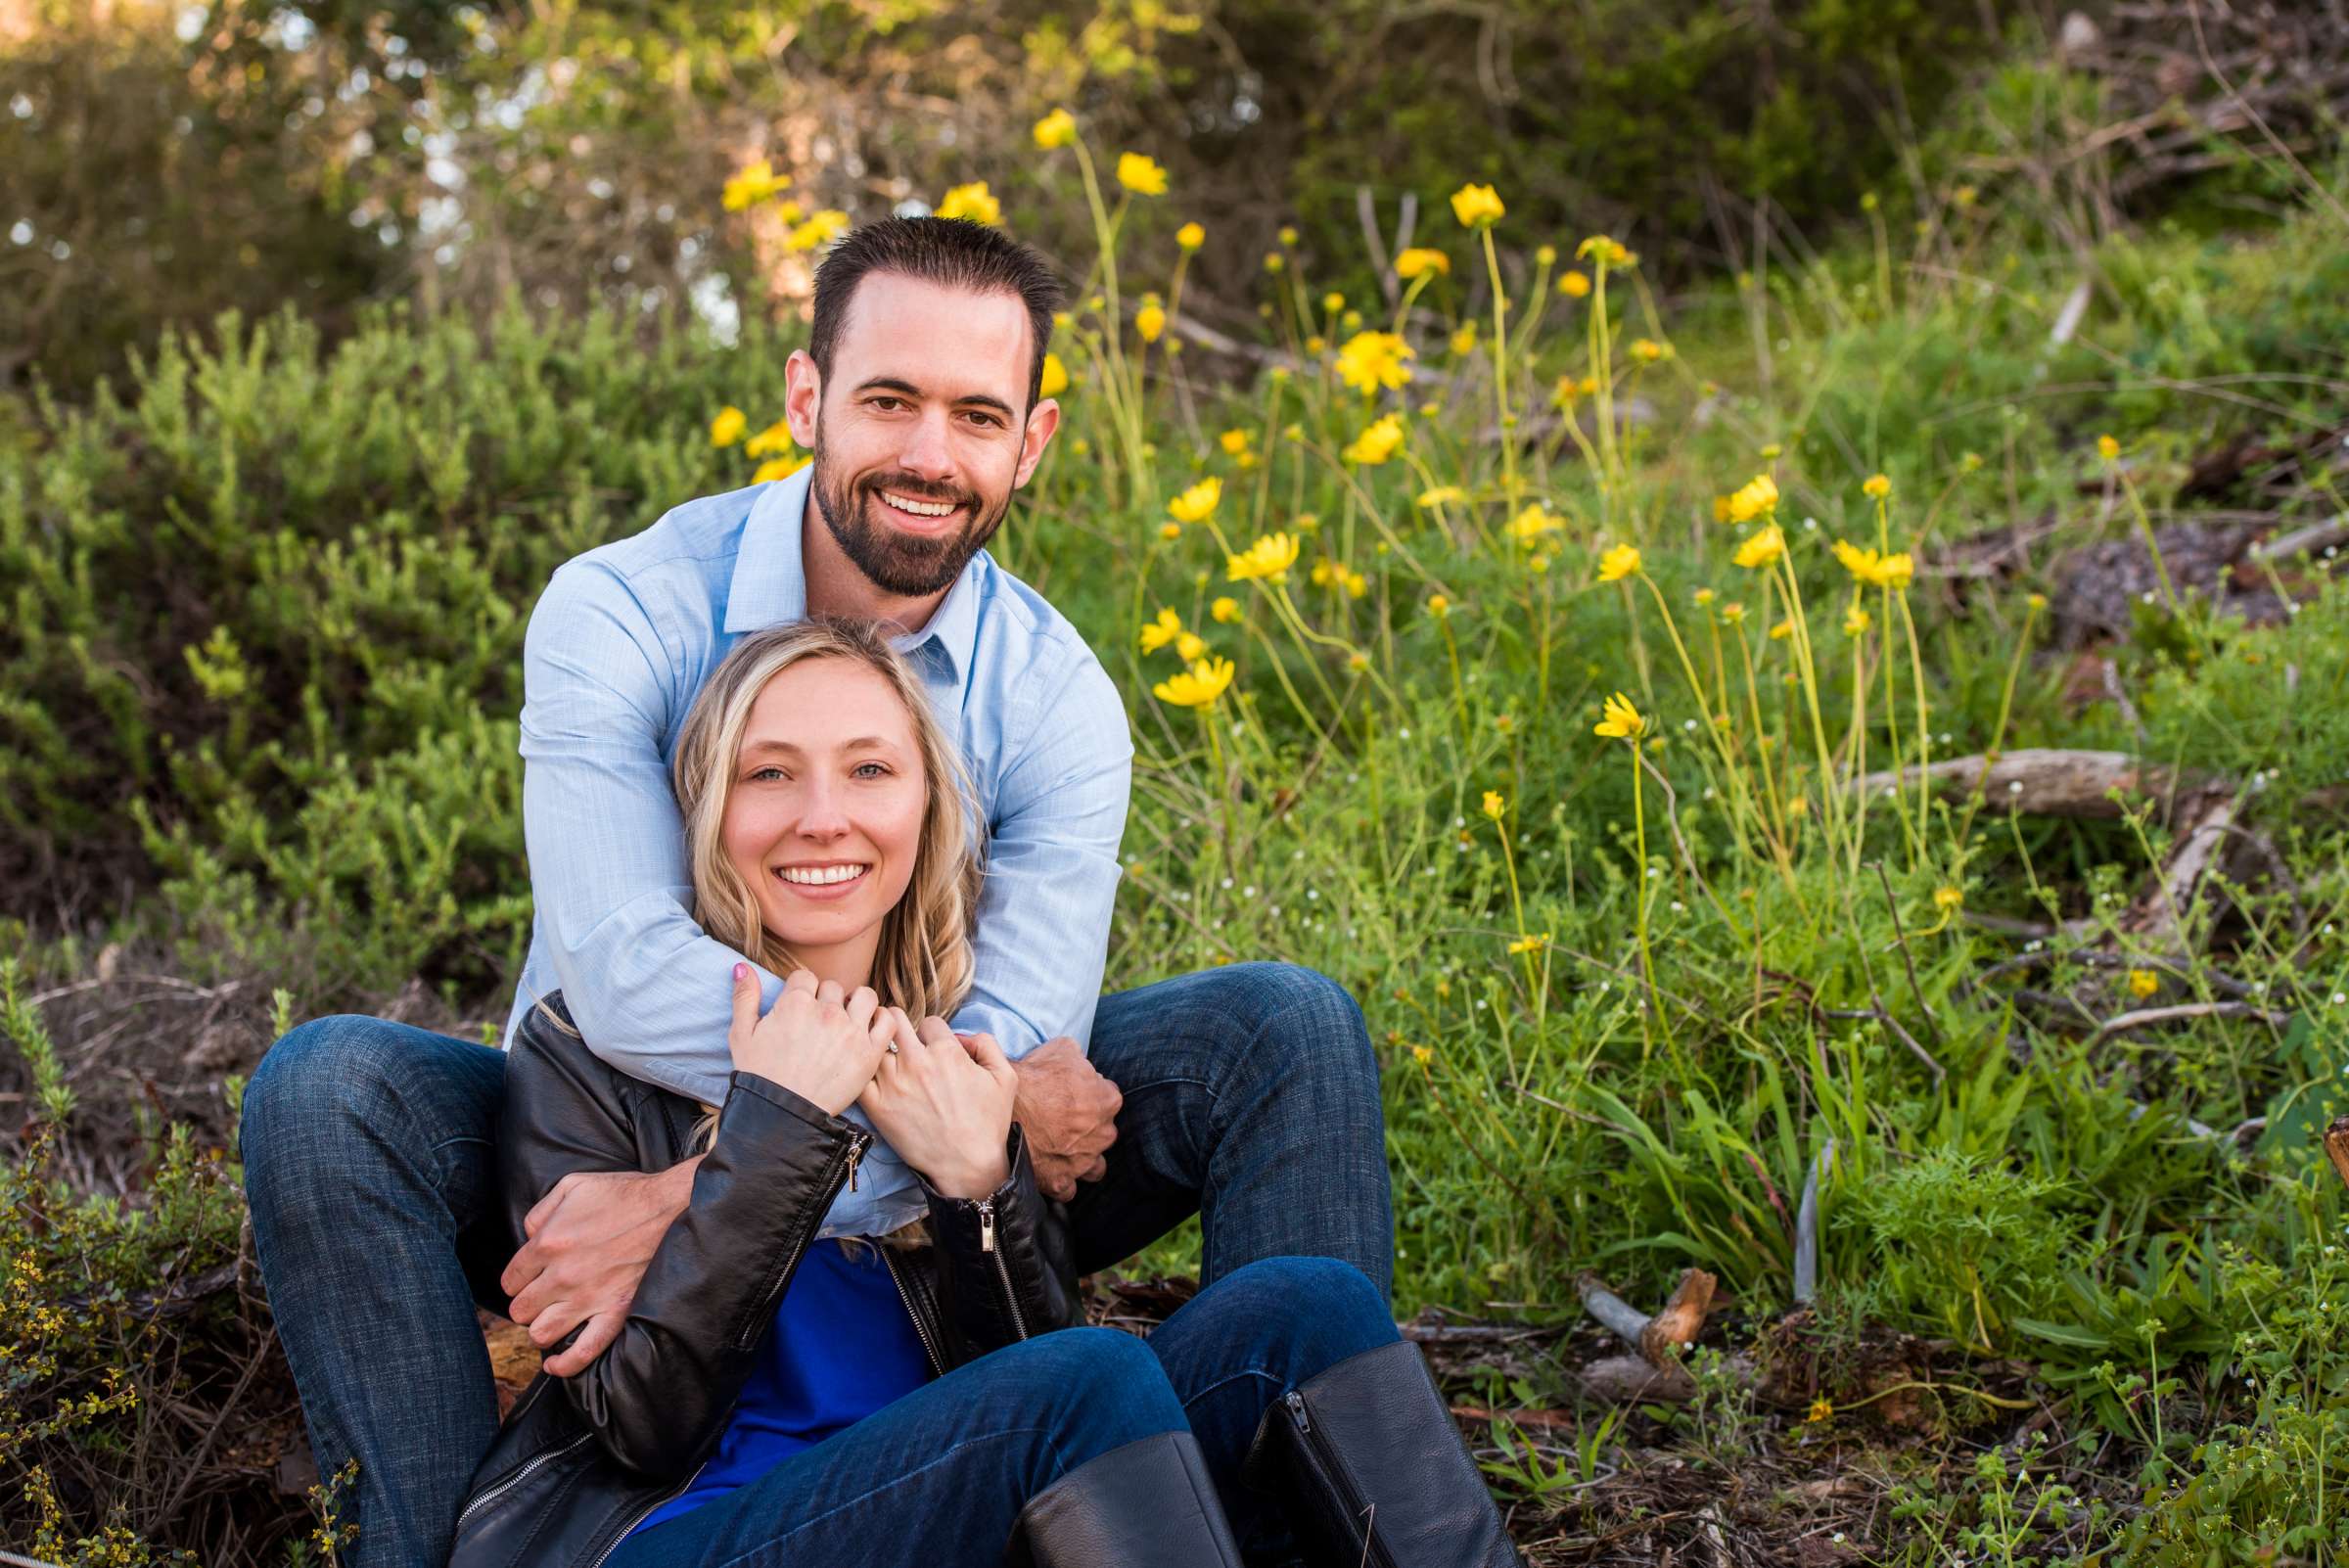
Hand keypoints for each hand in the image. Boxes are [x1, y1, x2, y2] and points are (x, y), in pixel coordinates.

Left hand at [500, 1159, 697, 1374]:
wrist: (669, 1206)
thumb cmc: (623, 1194)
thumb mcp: (572, 1185)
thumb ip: (540, 1212)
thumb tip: (528, 1238)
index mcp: (548, 1243)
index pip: (510, 1280)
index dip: (518, 1280)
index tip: (531, 1277)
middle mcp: (562, 1275)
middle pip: (521, 1310)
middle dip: (528, 1304)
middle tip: (543, 1296)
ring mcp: (589, 1298)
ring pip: (542, 1333)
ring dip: (543, 1328)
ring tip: (553, 1318)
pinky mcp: (615, 1311)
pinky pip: (584, 1352)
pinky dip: (565, 1365)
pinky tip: (555, 1365)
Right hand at [728, 965, 895, 1116]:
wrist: (783, 1114)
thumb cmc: (760, 1076)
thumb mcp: (741, 1034)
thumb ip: (744, 997)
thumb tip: (741, 966)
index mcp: (794, 1003)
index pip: (805, 977)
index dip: (802, 991)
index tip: (801, 1009)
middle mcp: (825, 1012)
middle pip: (833, 987)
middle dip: (827, 1000)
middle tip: (822, 1023)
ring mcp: (850, 1030)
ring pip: (865, 996)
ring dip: (857, 1004)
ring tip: (849, 1021)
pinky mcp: (870, 1052)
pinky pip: (888, 1021)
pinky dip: (882, 1020)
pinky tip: (870, 1031)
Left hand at [859, 1012, 1016, 1199]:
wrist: (967, 1164)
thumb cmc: (988, 1123)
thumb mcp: (1005, 1078)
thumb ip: (988, 1045)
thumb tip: (964, 1036)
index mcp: (947, 1052)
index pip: (929, 1022)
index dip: (933, 1032)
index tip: (932, 1045)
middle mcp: (917, 1063)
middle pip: (895, 1021)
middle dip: (899, 1024)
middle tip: (901, 1037)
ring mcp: (894, 1084)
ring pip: (875, 1047)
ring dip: (881, 1049)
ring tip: (887, 1060)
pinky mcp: (878, 1106)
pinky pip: (861, 1077)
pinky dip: (864, 1073)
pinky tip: (874, 1079)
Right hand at [1011, 1037, 1120, 1201]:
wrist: (1003, 1109)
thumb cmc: (1033, 1077)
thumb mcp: (1062, 1049)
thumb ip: (1081, 1059)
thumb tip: (1081, 1063)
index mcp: (1107, 1102)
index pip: (1108, 1098)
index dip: (1089, 1095)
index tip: (1072, 1096)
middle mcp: (1102, 1134)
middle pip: (1101, 1132)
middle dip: (1086, 1127)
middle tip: (1061, 1120)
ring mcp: (1083, 1161)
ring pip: (1093, 1165)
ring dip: (1081, 1158)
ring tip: (1060, 1149)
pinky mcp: (1061, 1182)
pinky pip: (1068, 1189)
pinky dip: (1061, 1181)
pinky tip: (1048, 1169)